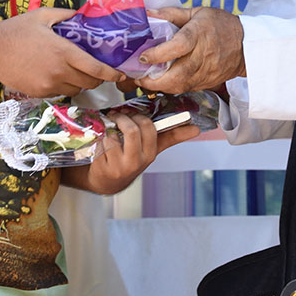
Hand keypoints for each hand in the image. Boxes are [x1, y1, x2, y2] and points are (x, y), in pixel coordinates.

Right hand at [0, 7, 124, 96]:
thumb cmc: (16, 30)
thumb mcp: (43, 15)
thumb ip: (66, 15)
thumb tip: (83, 14)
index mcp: (63, 52)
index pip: (95, 68)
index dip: (111, 73)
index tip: (120, 73)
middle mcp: (58, 72)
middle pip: (89, 83)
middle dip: (97, 78)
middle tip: (97, 70)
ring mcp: (48, 85)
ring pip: (76, 90)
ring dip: (81, 83)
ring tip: (75, 71)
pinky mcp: (38, 93)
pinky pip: (60, 93)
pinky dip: (64, 86)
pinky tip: (57, 74)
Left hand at [67, 112, 200, 194]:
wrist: (107, 181)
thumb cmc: (131, 159)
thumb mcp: (151, 149)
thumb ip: (171, 137)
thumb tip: (196, 129)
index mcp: (151, 153)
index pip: (151, 128)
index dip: (142, 117)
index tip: (135, 113)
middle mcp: (137, 161)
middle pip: (133, 129)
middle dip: (123, 117)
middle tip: (118, 115)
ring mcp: (120, 165)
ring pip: (114, 134)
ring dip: (109, 127)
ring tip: (109, 127)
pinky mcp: (103, 166)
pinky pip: (100, 142)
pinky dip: (99, 137)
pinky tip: (101, 141)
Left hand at [133, 6, 245, 94]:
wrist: (246, 45)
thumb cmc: (221, 25)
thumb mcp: (197, 12)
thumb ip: (171, 13)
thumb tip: (148, 13)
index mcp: (199, 34)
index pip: (178, 47)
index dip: (159, 54)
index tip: (144, 57)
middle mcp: (203, 56)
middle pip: (177, 74)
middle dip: (154, 81)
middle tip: (138, 77)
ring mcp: (206, 72)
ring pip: (180, 86)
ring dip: (160, 87)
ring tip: (146, 81)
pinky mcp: (207, 82)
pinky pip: (186, 88)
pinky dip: (171, 87)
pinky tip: (161, 82)